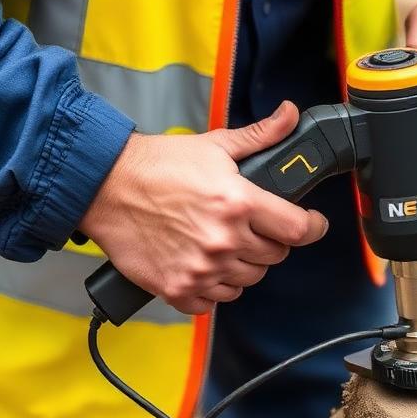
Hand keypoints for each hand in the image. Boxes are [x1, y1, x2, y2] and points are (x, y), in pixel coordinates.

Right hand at [79, 102, 327, 314]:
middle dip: (271, 241)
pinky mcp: (178, 288)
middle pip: (275, 257)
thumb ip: (260, 137)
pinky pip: (214, 302)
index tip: (312, 224)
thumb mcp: (214, 145)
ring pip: (248, 281)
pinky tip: (204, 265)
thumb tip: (290, 115)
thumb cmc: (156, 166)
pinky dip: (214, 288)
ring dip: (243, 265)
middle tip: (252, 227)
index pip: (298, 230)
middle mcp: (223, 240)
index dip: (313, 226)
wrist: (103, 187)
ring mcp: (201, 269)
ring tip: (224, 244)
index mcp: (238, 203)